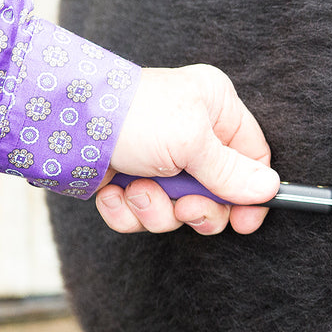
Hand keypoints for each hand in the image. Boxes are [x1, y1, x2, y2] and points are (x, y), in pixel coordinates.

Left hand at [94, 64, 279, 235]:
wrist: (61, 122)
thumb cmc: (132, 115)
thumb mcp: (192, 142)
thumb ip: (232, 172)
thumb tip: (270, 189)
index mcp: (216, 110)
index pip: (252, 158)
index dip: (251, 194)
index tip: (245, 221)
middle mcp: (191, 134)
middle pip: (217, 192)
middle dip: (196, 208)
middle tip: (183, 207)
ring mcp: (159, 159)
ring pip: (177, 208)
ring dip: (156, 208)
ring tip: (136, 189)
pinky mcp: (128, 178)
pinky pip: (141, 212)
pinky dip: (126, 210)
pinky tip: (114, 191)